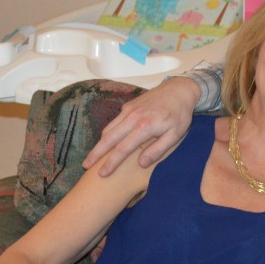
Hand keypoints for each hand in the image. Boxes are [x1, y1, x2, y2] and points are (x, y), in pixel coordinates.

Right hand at [82, 77, 198, 176]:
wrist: (178, 90)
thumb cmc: (179, 114)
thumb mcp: (175, 135)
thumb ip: (158, 150)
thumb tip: (141, 164)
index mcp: (144, 127)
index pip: (122, 149)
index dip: (111, 163)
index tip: (102, 173)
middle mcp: (132, 118)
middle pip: (108, 138)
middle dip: (96, 153)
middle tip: (85, 166)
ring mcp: (128, 111)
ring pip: (108, 129)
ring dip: (99, 144)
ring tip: (92, 157)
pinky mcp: (128, 106)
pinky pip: (114, 122)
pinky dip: (107, 133)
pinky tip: (105, 142)